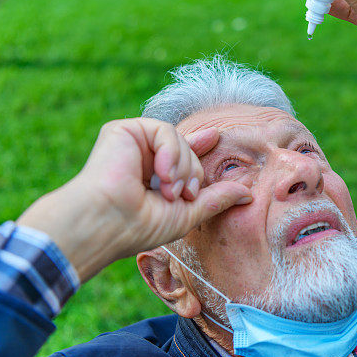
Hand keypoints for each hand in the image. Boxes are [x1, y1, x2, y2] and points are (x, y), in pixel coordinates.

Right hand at [17, 118, 250, 281]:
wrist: (107, 223)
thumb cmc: (140, 227)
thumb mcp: (188, 214)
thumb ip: (216, 199)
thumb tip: (249, 194)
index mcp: (153, 177)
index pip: (183, 155)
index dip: (200, 147)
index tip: (216, 137)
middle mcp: (142, 158)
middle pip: (189, 151)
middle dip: (193, 174)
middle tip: (179, 196)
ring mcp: (132, 143)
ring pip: (180, 140)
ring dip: (183, 168)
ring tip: (168, 191)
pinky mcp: (122, 130)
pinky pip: (164, 130)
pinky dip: (171, 152)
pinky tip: (161, 174)